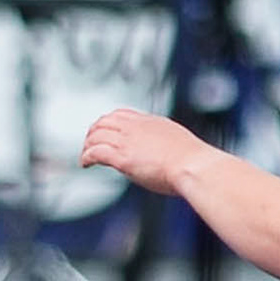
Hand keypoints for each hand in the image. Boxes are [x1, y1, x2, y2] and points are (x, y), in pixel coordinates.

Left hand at [81, 109, 205, 195]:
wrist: (193, 165)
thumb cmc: (194, 161)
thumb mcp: (179, 142)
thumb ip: (167, 144)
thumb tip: (170, 153)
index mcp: (149, 122)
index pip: (122, 114)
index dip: (110, 121)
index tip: (106, 130)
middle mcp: (135, 128)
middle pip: (104, 122)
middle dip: (94, 132)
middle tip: (90, 142)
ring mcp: (127, 142)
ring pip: (96, 136)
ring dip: (88, 144)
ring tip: (85, 154)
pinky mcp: (122, 159)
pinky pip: (96, 152)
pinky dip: (87, 156)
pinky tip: (85, 163)